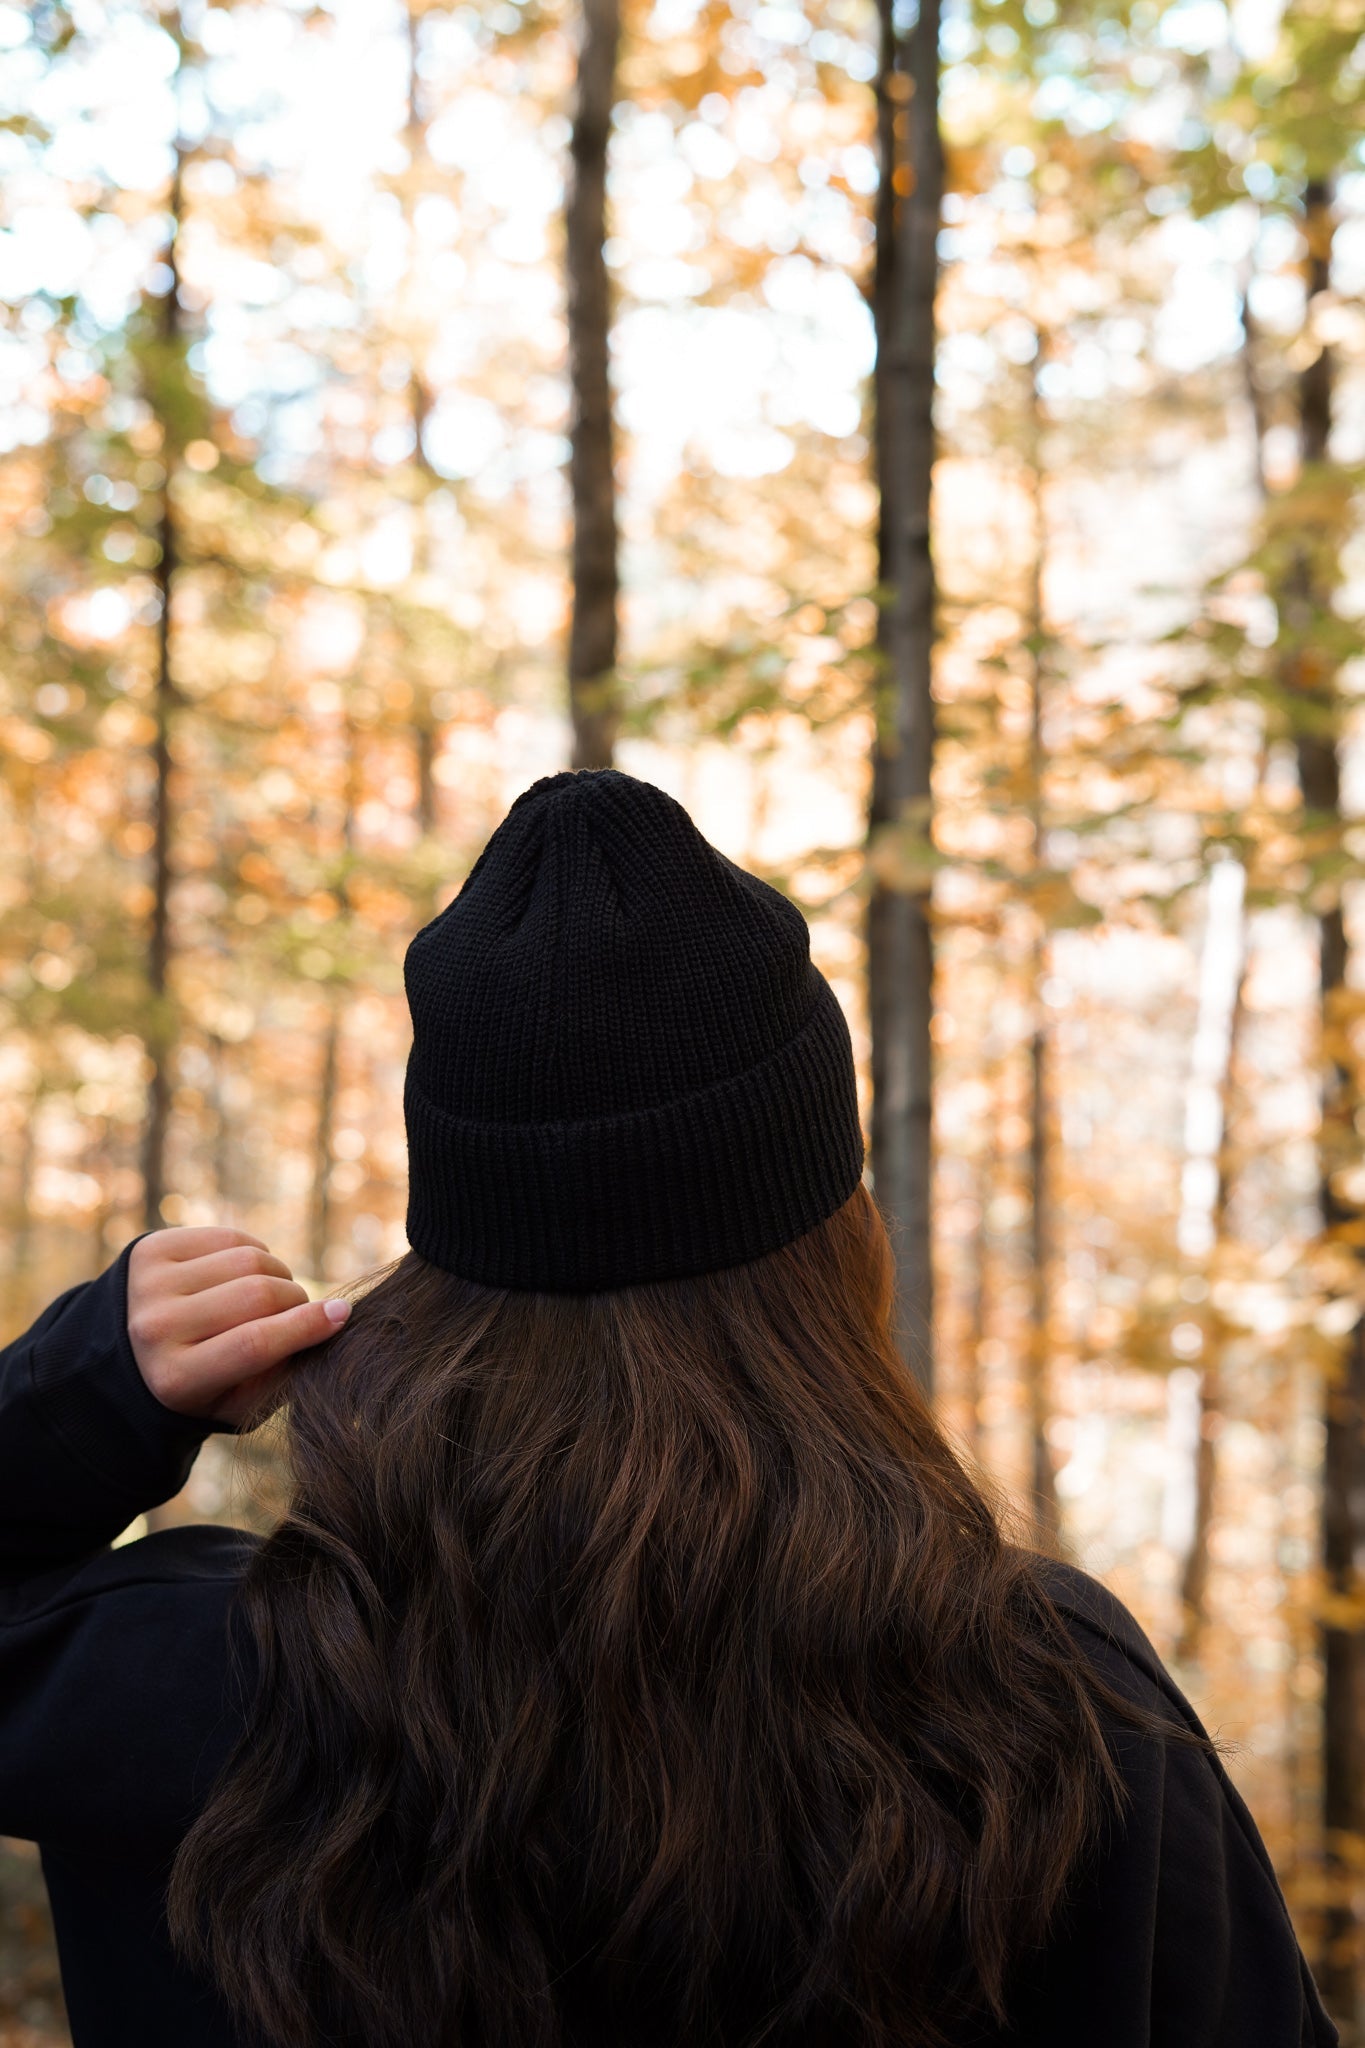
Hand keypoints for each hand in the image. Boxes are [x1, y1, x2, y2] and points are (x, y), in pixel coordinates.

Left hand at [127, 1226, 350, 1429]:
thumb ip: (284, 1374)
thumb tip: (330, 1321)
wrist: (126, 1353)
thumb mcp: (238, 1402)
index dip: (307, 1326)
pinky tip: (245, 1274)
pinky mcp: (150, 1249)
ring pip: (248, 1259)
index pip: (255, 1343)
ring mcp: (148, 1284)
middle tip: (301, 1311)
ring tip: (271, 1295)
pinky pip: (229, 1237)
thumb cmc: (200, 1384)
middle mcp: (154, 1329)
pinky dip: (253, 1253)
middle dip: (296, 1300)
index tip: (342, 1315)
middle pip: (257, 1295)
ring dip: (278, 1274)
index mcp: (175, 1378)